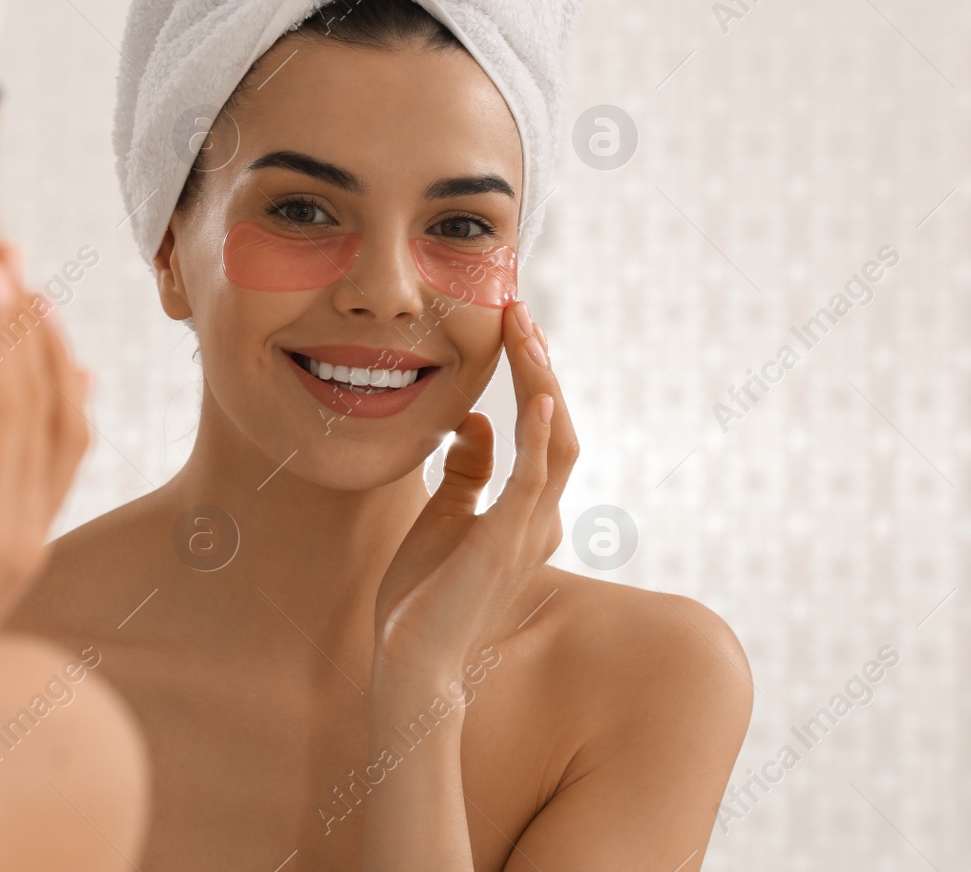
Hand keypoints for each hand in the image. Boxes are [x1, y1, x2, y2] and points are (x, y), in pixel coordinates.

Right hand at [0, 245, 92, 625]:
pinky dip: (75, 403)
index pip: (4, 409)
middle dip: (29, 327)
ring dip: (59, 357)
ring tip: (35, 297)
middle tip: (8, 258)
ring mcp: (38, 537)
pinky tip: (72, 365)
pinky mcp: (35, 541)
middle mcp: (24, 532)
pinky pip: (72, 461)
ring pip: (72, 430)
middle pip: (46, 408)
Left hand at [372, 301, 579, 681]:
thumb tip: (476, 418)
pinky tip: (536, 397)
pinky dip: (539, 437)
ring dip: (541, 382)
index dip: (535, 377)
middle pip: (561, 426)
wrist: (410, 657)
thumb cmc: (424, 595)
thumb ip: (467, 469)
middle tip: (520, 312)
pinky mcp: (504, 544)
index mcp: (527, 512)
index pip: (546, 431)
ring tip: (526, 332)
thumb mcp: (444, 515)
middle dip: (541, 366)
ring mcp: (528, 531)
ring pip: (558, 443)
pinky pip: (532, 482)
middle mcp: (540, 519)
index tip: (516, 326)